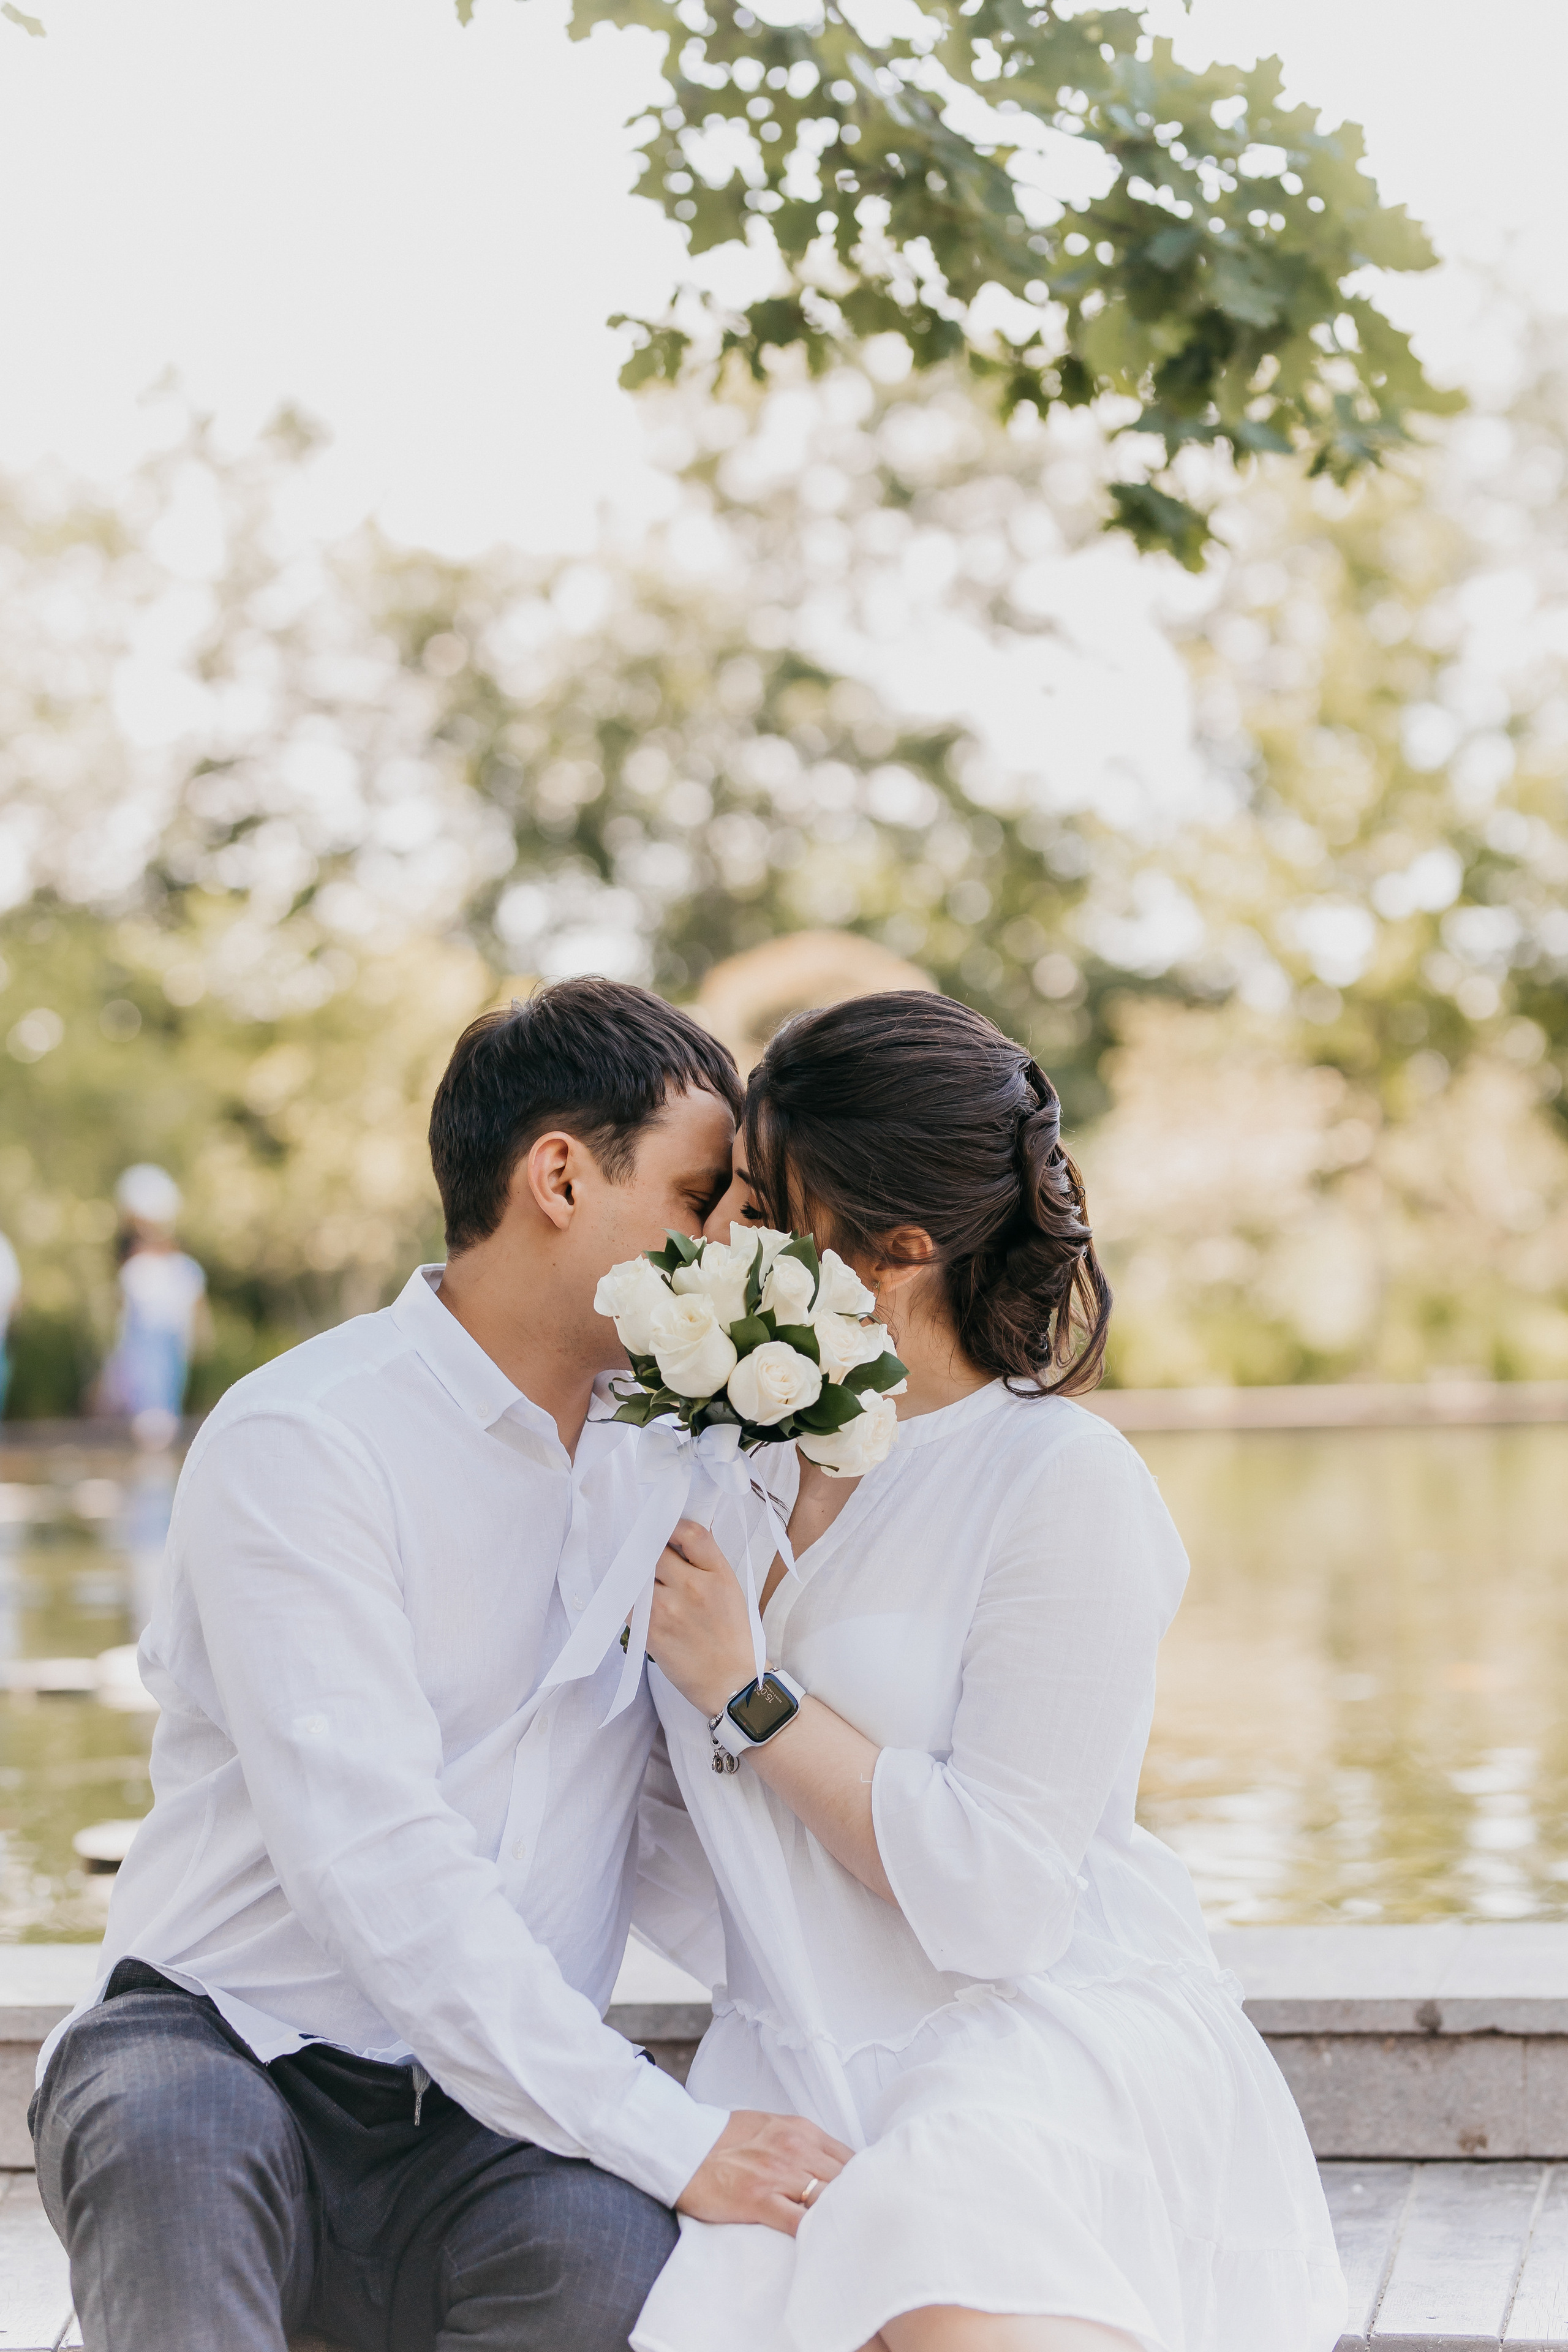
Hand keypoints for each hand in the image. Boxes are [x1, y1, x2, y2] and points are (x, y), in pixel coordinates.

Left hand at [649, 1518, 756, 1718]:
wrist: (732, 1683)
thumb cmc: (733, 1636)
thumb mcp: (731, 1590)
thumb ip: (706, 1563)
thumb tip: (678, 1537)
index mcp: (718, 1574)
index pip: (691, 1532)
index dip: (673, 1526)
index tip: (666, 1531)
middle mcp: (692, 1586)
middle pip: (656, 1549)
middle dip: (650, 1550)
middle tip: (647, 1555)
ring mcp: (668, 1608)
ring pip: (637, 1574)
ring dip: (636, 1574)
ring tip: (640, 1580)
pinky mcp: (651, 1630)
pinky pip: (629, 1602)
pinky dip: (629, 1599)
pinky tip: (638, 1602)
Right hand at [676, 2109, 852, 2234]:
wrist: (682, 2146)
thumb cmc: (724, 2138)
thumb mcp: (771, 2127)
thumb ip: (802, 2142)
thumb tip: (829, 2164)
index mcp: (802, 2130)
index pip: (850, 2158)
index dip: (863, 2181)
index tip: (868, 2199)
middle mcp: (796, 2148)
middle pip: (845, 2179)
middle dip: (857, 2201)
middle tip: (866, 2224)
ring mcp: (779, 2174)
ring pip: (827, 2199)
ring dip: (840, 2218)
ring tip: (850, 2239)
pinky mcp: (760, 2199)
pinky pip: (799, 2221)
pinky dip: (814, 2233)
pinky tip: (822, 2245)